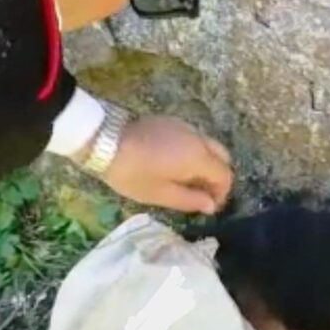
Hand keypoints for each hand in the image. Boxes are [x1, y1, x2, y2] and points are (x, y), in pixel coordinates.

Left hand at [96, 115, 232, 214]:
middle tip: (201, 194)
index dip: (222, 194)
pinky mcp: (170, 121)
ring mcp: (184, 126)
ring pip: (207, 145)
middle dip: (217, 177)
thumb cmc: (134, 173)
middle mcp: (198, 138)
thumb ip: (190, 200)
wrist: (104, 140)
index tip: (209, 207)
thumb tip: (211, 205)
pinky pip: (192, 138)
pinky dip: (193, 153)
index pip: (225, 175)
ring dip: (205, 164)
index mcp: (199, 158)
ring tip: (186, 181)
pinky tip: (174, 165)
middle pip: (222, 157)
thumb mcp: (161, 194)